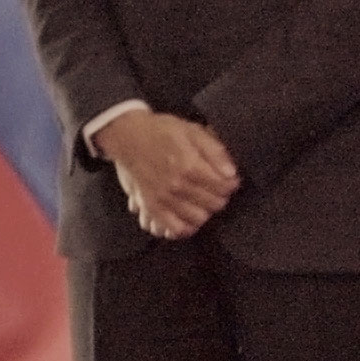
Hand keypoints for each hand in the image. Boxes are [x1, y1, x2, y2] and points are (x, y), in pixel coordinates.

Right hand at [95, 111, 237, 238]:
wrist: (127, 136)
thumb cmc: (162, 132)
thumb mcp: (193, 132)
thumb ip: (215, 152)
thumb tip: (231, 173)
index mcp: (190, 166)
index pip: (224, 188)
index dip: (231, 184)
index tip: (229, 180)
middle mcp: (177, 186)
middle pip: (214, 205)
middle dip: (220, 197)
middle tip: (216, 190)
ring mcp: (162, 199)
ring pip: (198, 219)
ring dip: (206, 211)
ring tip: (203, 201)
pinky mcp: (151, 207)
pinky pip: (173, 228)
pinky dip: (184, 228)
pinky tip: (189, 218)